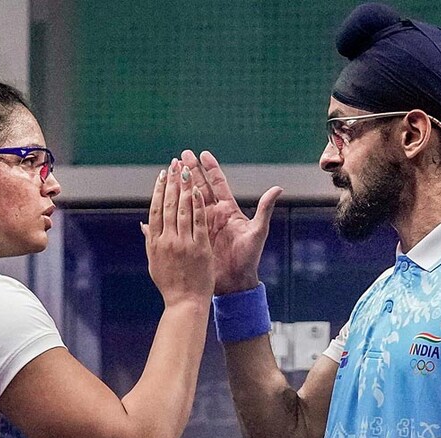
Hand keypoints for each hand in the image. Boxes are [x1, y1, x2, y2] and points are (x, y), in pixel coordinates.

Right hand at [142, 159, 213, 306]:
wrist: (185, 303)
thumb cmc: (170, 284)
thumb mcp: (155, 262)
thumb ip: (150, 241)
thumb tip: (143, 225)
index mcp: (155, 242)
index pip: (155, 209)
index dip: (158, 190)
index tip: (162, 175)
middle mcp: (167, 240)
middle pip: (167, 205)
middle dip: (172, 182)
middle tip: (174, 163)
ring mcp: (183, 243)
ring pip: (182, 209)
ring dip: (184, 187)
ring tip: (186, 169)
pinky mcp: (199, 248)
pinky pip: (198, 222)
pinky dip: (197, 205)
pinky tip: (198, 190)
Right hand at [179, 150, 282, 294]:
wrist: (235, 281)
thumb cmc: (249, 257)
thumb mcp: (257, 232)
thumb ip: (264, 209)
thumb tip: (278, 188)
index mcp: (229, 210)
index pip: (218, 184)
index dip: (211, 168)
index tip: (203, 154)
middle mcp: (214, 214)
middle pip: (200, 187)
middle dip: (192, 170)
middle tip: (182, 155)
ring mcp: (202, 224)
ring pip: (189, 199)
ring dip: (180, 185)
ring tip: (171, 170)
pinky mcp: (193, 235)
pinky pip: (181, 219)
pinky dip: (172, 208)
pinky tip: (162, 199)